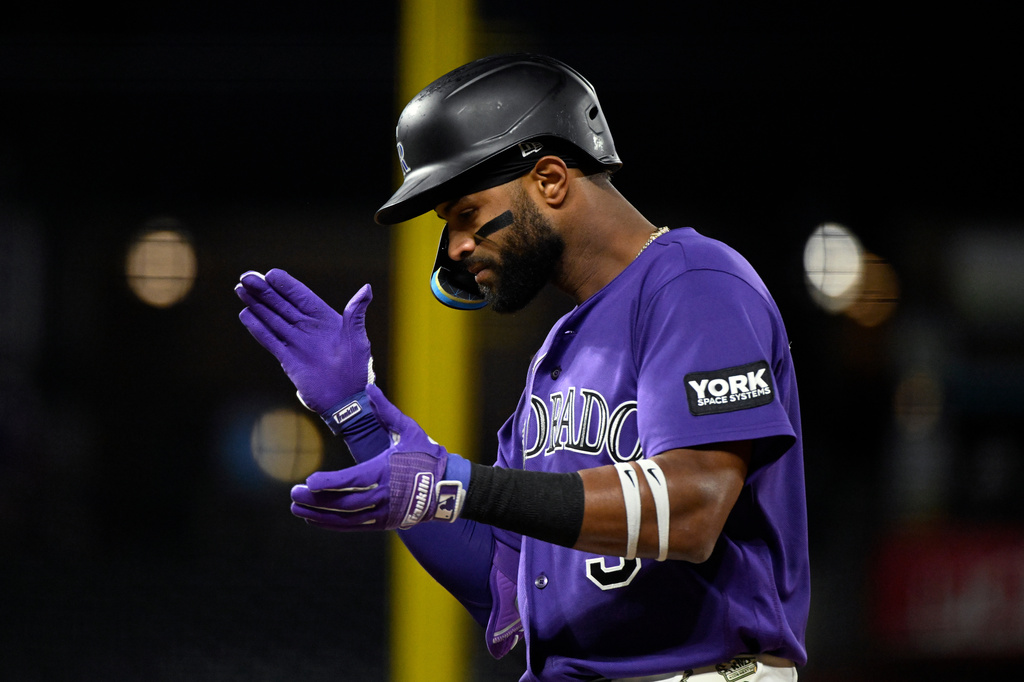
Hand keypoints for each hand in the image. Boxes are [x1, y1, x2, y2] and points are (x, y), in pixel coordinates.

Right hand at [235, 269, 373, 415]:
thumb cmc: (357, 371)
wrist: (346, 402)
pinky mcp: (287, 359)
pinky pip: (270, 340)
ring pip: (272, 319)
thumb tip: (367, 288)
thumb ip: (356, 314)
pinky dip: (258, 328)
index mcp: (325, 319)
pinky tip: (245, 315)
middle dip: (264, 291)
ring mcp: (296, 343)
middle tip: (246, 277)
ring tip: (240, 289)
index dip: (286, 285)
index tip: (270, 274)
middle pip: (282, 305)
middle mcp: (308, 328)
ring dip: (257, 305)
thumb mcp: (358, 339)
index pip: (301, 296)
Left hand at [290, 384, 468, 530]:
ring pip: (345, 519)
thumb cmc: (427, 455)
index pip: (353, 480)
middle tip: (293, 495)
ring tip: (296, 509)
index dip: (330, 483)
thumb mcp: (409, 430)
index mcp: (387, 471)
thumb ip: (386, 410)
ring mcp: (384, 513)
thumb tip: (368, 388)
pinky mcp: (385, 523)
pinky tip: (314, 519)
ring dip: (319, 515)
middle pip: (344, 504)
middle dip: (316, 500)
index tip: (308, 481)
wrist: (449, 487)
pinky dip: (332, 525)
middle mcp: (384, 495)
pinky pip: (353, 527)